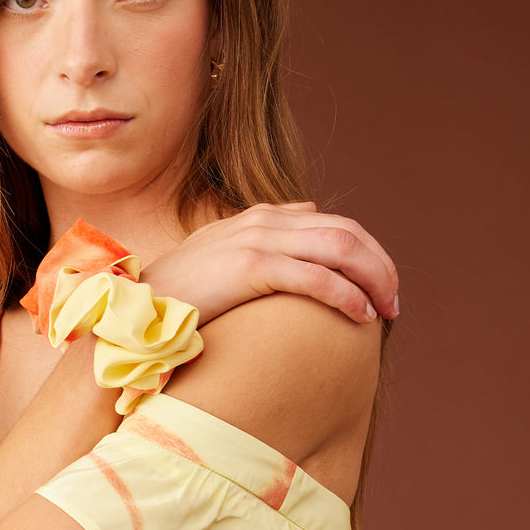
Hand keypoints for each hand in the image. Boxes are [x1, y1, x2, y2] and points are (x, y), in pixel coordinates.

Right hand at [144, 203, 398, 325]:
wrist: (135, 307)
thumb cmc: (181, 294)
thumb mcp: (226, 256)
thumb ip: (267, 238)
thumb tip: (307, 213)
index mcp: (262, 216)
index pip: (335, 223)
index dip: (369, 253)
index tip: (382, 288)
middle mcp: (263, 220)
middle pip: (346, 232)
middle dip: (380, 266)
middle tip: (395, 302)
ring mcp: (255, 240)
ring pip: (338, 248)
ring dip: (372, 279)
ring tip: (385, 310)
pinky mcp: (247, 267)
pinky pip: (314, 276)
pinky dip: (346, 295)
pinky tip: (360, 316)